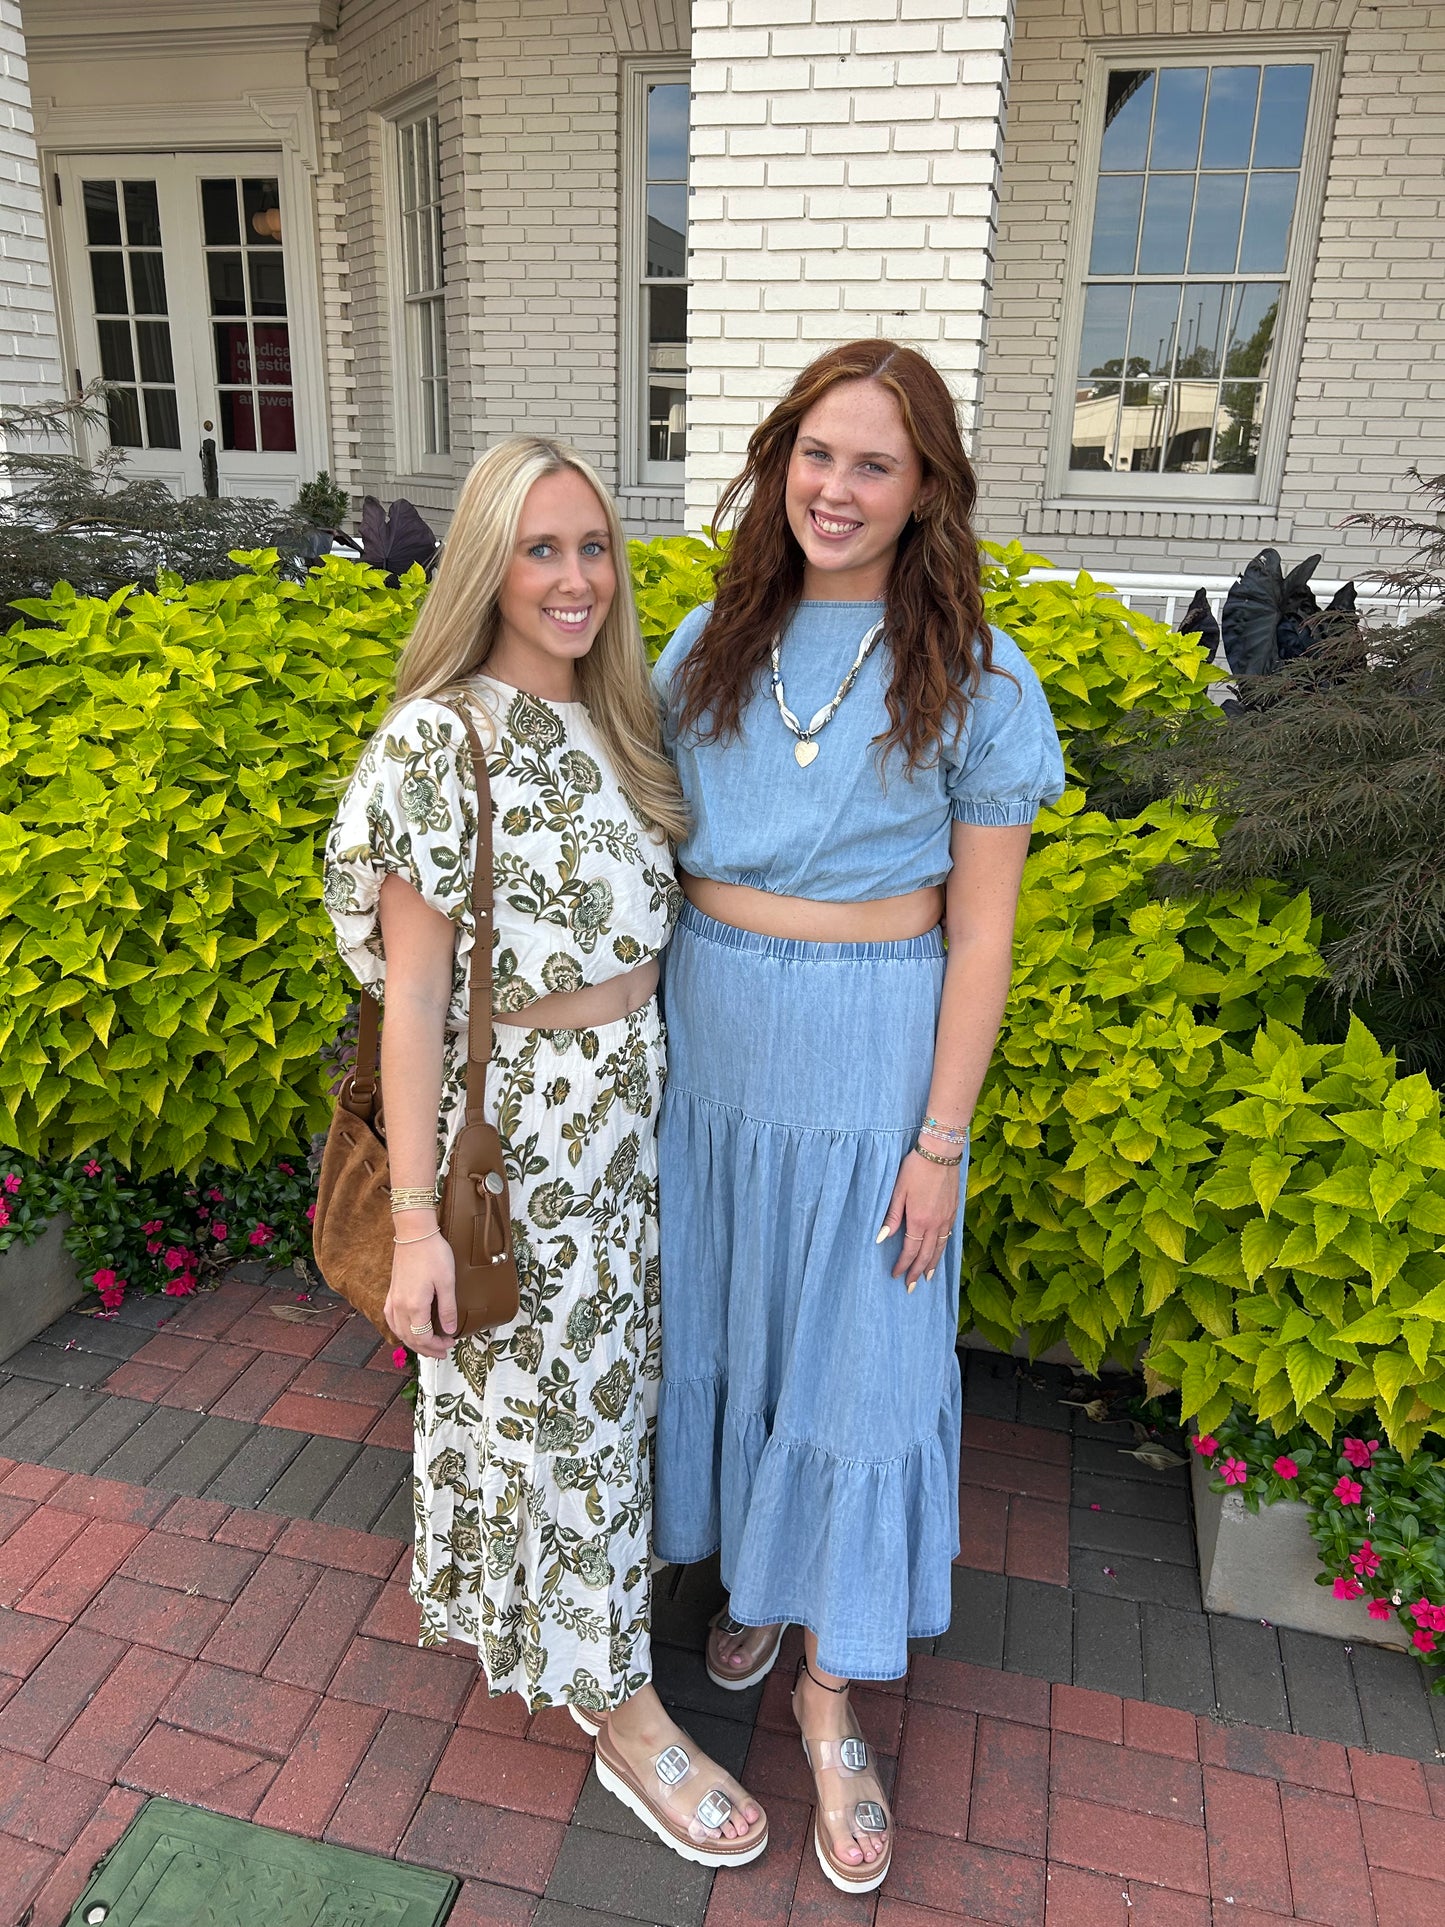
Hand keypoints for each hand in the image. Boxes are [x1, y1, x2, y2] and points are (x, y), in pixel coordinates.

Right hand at [384, 1223, 457, 1359]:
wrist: (415, 1233)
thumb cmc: (433, 1254)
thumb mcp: (447, 1282)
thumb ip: (447, 1308)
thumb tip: (450, 1330)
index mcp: (414, 1306)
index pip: (423, 1338)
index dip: (437, 1345)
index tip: (451, 1343)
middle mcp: (400, 1306)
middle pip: (409, 1338)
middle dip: (426, 1349)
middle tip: (442, 1352)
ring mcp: (393, 1299)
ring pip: (398, 1331)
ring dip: (412, 1342)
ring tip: (427, 1346)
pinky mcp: (392, 1291)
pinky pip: (391, 1319)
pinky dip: (399, 1330)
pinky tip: (406, 1330)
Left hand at [878, 1150, 958, 1290]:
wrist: (940, 1153)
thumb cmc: (915, 1169)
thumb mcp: (898, 1191)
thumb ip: (891, 1216)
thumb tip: (881, 1238)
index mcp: (919, 1220)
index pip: (910, 1251)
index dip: (903, 1265)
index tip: (896, 1275)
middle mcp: (935, 1224)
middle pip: (927, 1255)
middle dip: (918, 1273)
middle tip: (911, 1287)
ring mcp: (946, 1218)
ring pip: (940, 1249)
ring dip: (933, 1265)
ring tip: (928, 1278)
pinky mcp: (953, 1211)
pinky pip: (949, 1237)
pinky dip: (944, 1250)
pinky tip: (940, 1253)